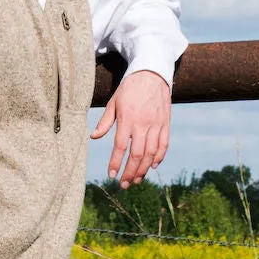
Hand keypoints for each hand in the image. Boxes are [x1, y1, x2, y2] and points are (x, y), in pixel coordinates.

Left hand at [90, 69, 171, 186]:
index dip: (116, 163)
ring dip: (144, 169)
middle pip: (137, 155)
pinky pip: (164, 145)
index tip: (111, 175)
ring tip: (136, 180)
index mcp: (127, 119)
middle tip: (124, 184)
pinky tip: (152, 166)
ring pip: (151, 153)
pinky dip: (159, 157)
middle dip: (130, 172)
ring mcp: (156, 124)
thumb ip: (105, 122)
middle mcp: (143, 124)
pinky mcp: (166, 124)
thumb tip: (93, 137)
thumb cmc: (129, 88)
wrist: (152, 74)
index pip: (120, 146)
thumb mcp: (114, 102)